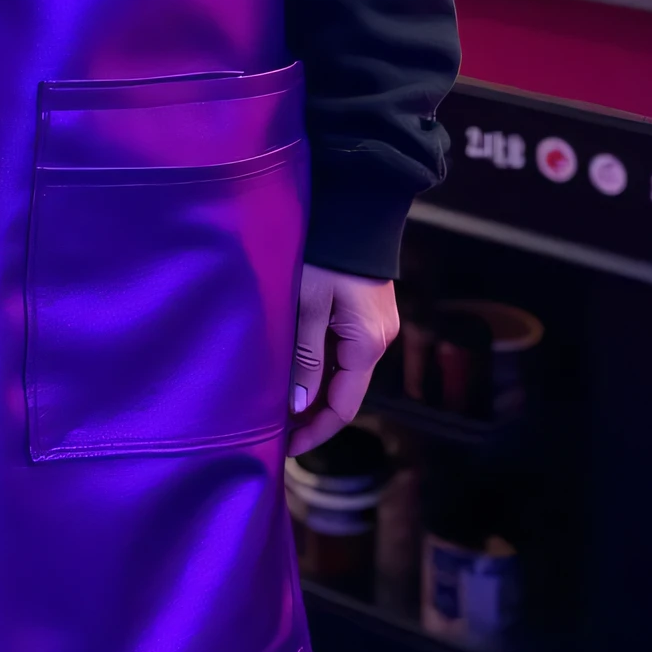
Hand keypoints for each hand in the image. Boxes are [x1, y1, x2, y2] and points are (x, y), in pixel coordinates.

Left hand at [288, 265, 398, 456]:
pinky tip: (294, 370)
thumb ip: (305, 357)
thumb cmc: (328, 253)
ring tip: (277, 401)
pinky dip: (319, 367)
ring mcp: (373, 325)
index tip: (285, 445)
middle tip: (273, 427)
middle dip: (311, 413)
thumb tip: (298, 406)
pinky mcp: (363, 311)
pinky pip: (341, 351)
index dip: (315, 430)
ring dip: (313, 389)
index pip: (344, 406)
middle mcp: (379, 339)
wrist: (353, 206)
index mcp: (369, 344)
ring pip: (342, 372)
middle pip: (344, 392)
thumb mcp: (309, 305)